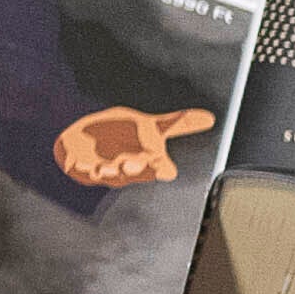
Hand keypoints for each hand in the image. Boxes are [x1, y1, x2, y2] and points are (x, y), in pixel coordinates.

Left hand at [51, 102, 215, 190]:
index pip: (160, 167)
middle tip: (136, 162)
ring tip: (111, 166)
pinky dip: (84, 169)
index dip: (162, 167)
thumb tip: (211, 118)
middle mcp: (128, 169)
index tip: (163, 165)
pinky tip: (83, 164)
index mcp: (148, 160)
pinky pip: (84, 171)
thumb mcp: (151, 125)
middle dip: (137, 169)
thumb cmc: (124, 135)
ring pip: (111, 175)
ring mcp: (106, 170)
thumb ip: (178, 124)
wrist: (88, 141)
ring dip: (110, 172)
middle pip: (136, 173)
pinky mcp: (84, 168)